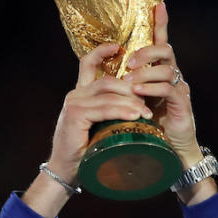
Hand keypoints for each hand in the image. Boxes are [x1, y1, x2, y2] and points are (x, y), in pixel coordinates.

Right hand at [24, 43, 153, 217]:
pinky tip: (135, 115)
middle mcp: (76, 94)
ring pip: (108, 93)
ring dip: (131, 102)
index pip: (89, 64)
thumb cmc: (87, 151)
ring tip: (148, 113)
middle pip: (108, 80)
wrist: (66, 170)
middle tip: (151, 100)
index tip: (119, 46)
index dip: (102, 52)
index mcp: (81, 93)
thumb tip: (138, 106)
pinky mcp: (75, 114)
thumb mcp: (102, 126)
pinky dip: (121, 110)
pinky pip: (103, 108)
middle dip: (132, 88)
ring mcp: (74, 103)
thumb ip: (111, 113)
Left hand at [123, 2, 201, 168]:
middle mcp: (172, 76)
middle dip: (145, 51)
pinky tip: (139, 94)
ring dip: (146, 71)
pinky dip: (152, 88)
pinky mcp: (182, 104)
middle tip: (128, 62)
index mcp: (159, 72)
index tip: (157, 4)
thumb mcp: (135, 102)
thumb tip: (103, 74)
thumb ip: (125, 86)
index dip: (159, 23)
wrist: (171, 152)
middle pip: (164, 49)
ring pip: (167, 67)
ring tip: (130, 82)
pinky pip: (169, 88)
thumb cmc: (150, 127)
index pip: (160, 42)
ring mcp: (179, 89)